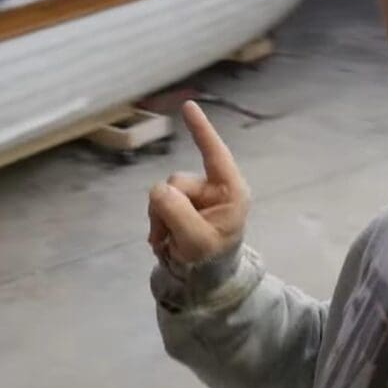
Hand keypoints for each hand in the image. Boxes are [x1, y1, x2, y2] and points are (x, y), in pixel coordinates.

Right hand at [148, 101, 250, 264]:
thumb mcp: (196, 241)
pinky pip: (159, 201)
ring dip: (160, 217)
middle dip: (166, 208)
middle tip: (168, 237)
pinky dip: (157, 220)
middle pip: (177, 181)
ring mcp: (197, 196)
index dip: (201, 130)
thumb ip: (177, 213)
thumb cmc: (210, 261)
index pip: (215, 153)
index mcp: (230, 192)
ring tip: (168, 241)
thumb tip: (159, 189)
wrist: (205, 281)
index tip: (189, 106)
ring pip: (163, 191)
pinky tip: (163, 239)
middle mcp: (214, 188)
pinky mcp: (182, 204)